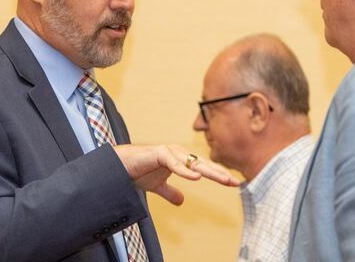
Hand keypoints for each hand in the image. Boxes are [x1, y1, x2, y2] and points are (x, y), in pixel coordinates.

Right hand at [113, 144, 238, 204]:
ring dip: (209, 171)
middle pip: (203, 164)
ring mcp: (169, 152)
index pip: (203, 167)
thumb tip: (181, 201)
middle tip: (235, 182)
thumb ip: (170, 192)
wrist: (118, 166)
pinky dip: (185, 170)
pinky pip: (174, 163)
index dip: (218, 175)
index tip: (234, 183)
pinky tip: (196, 177)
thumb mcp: (157, 186)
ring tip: (223, 179)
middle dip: (220, 173)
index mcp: (180, 159)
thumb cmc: (138, 171)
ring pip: (192, 163)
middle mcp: (177, 153)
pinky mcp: (158, 154)